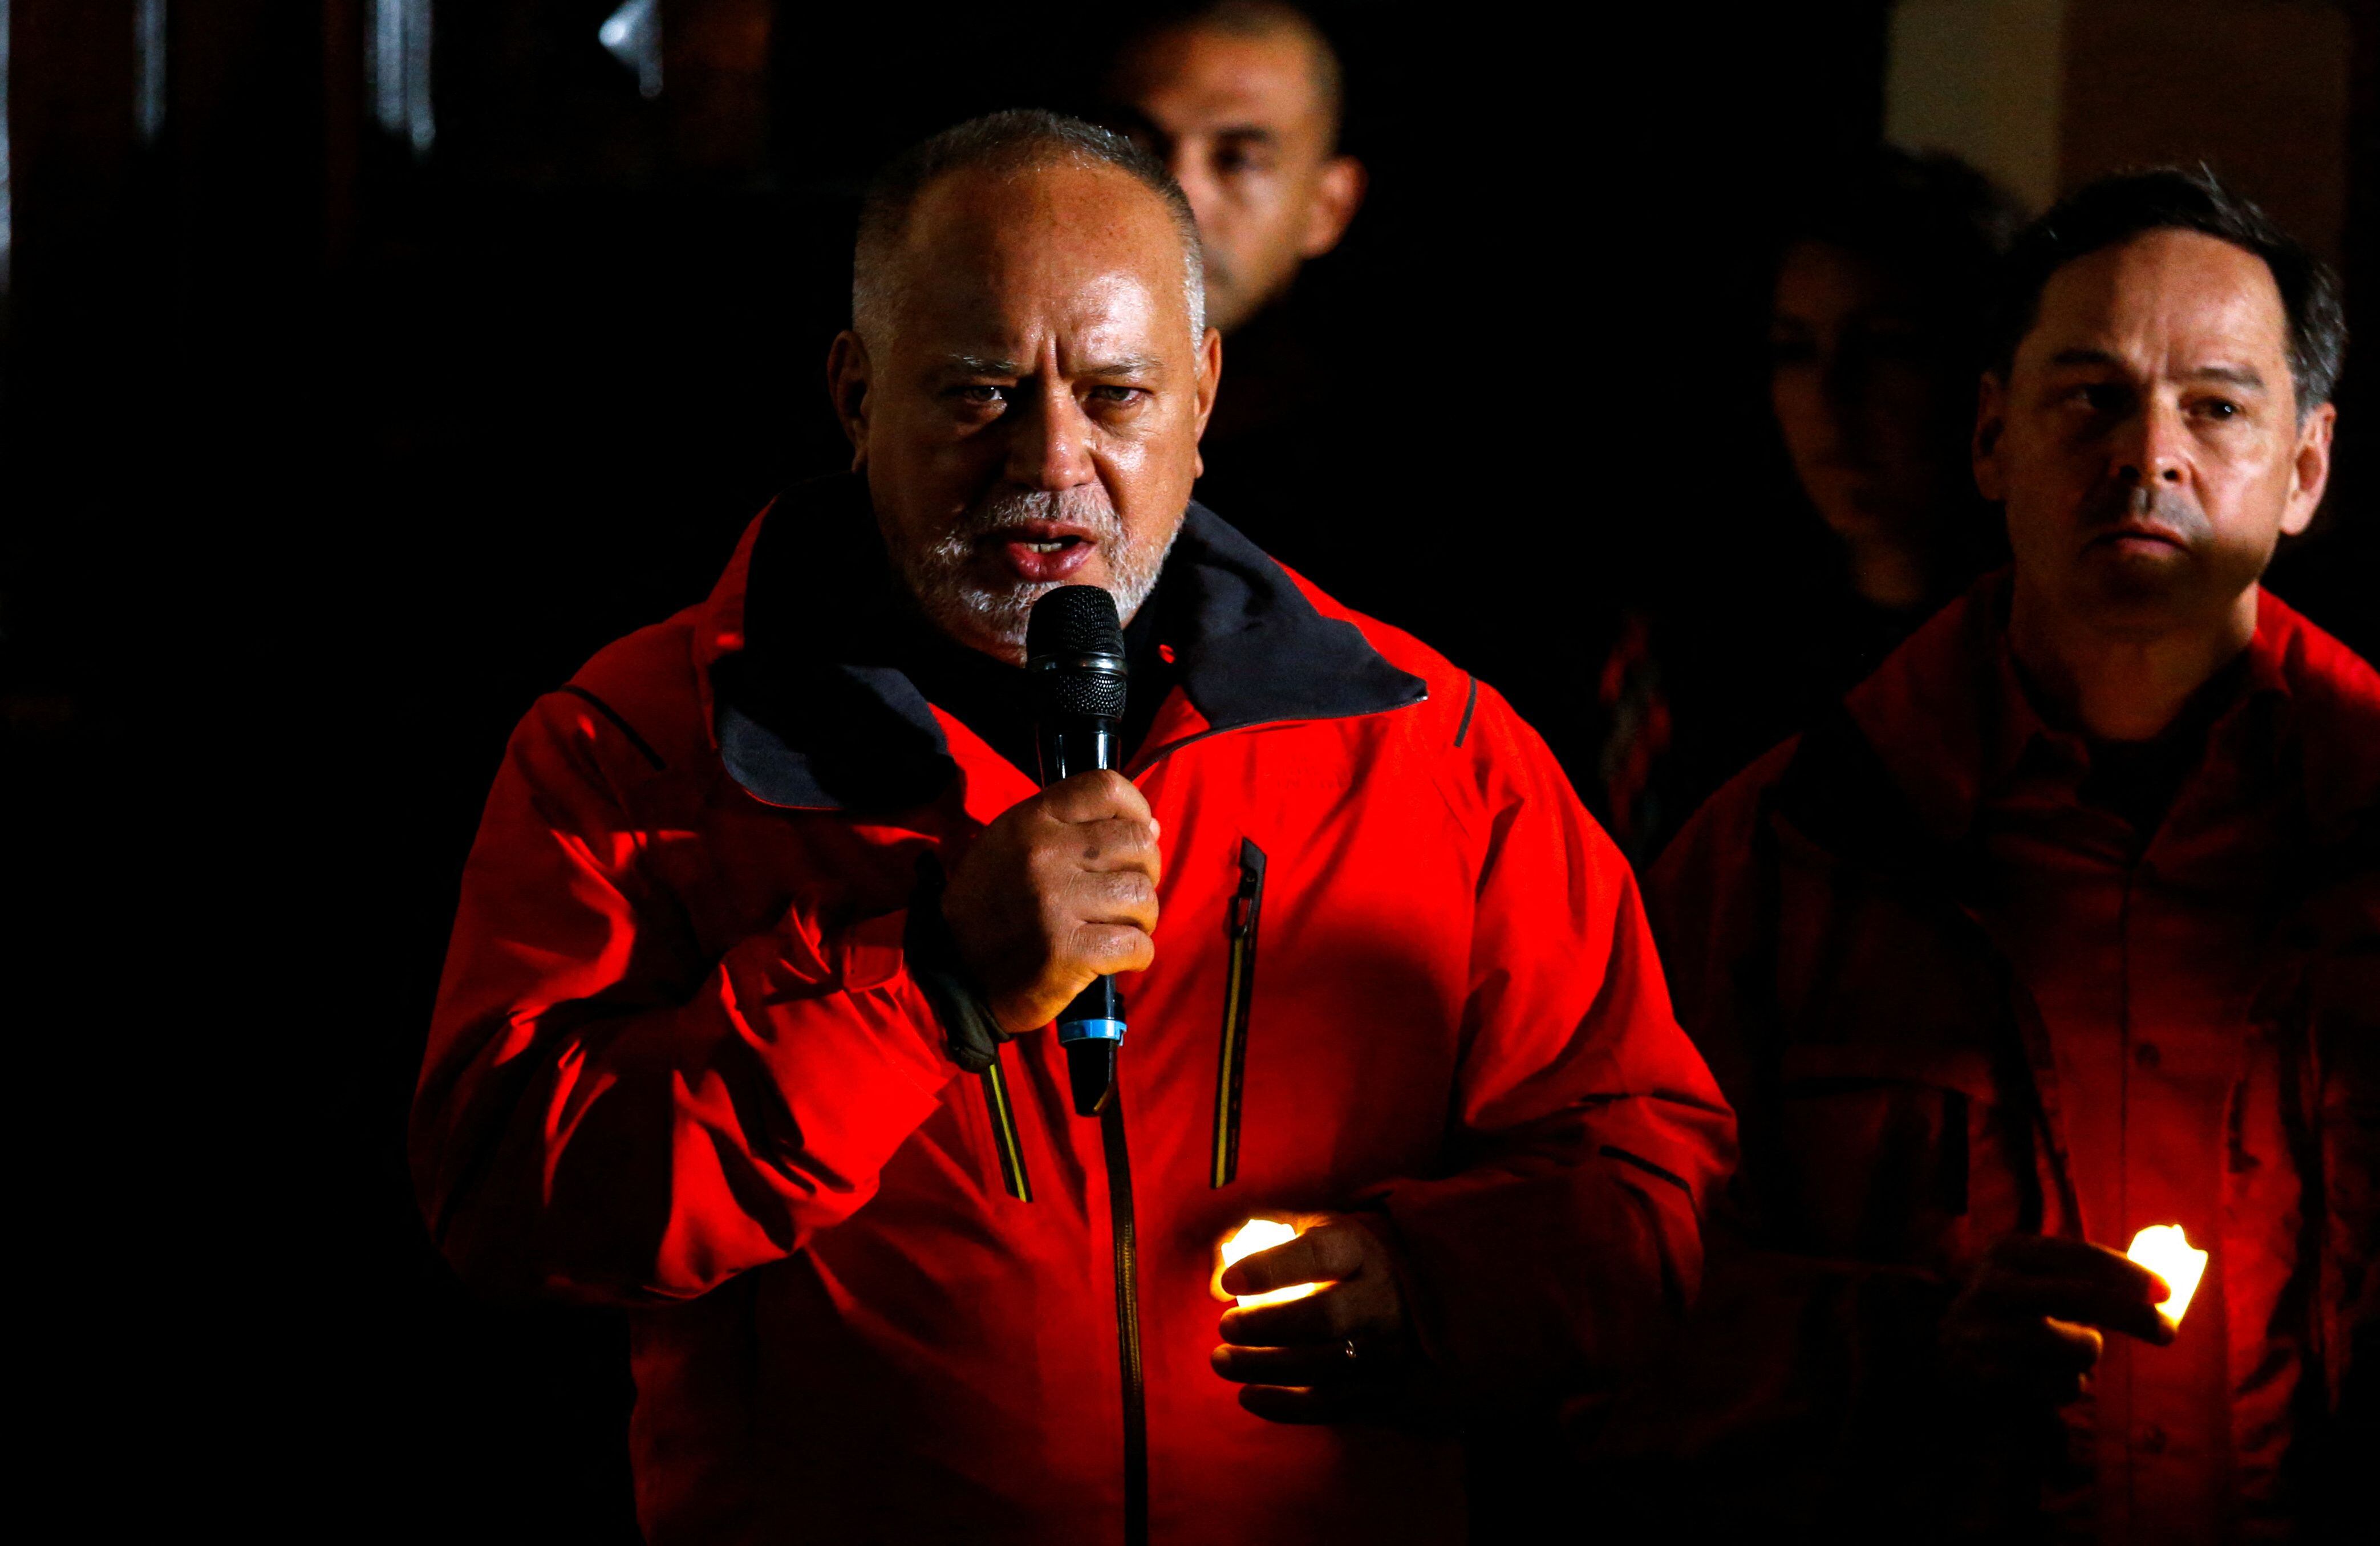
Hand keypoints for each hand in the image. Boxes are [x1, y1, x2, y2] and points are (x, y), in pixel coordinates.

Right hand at [940, 770, 1159, 1034]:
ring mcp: (1053, 901)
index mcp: (1031, 821)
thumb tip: (1152, 826)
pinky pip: (1136, 944)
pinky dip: (1137, 955)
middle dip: (1145, 874)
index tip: (1135, 839)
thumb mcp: (1016, 847)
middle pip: (1138, 844)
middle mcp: (1043, 853)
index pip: (1107, 788)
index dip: (1137, 811)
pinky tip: (1115, 959)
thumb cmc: (995, 908)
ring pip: (1142, 896)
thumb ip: (1076, 829)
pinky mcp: (1065, 951)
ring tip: (1118, 930)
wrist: (955, 974)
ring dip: (1141, 919)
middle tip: (1124, 898)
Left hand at [1212, 1216, 1414, 1422]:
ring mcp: (1387, 1348)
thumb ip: (1260, 1240)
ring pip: (1325, 1365)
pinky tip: (1247, 1395)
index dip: (1272, 1267)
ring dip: (1264, 1366)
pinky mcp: (1382, 1389)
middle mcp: (1381, 1298)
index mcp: (1359, 1250)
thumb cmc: (1335, 1264)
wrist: (1401, 1307)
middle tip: (1225, 1325)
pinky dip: (1283, 1405)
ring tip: (1222, 1360)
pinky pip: (1330, 1404)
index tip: (1230, 1280)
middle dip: (1266, 1325)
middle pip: (1326, 1316)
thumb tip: (1218, 1284)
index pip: (1320, 1254)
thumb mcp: (1307, 1233)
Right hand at [1941, 1234, 2173, 1404]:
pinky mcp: (1990, 1375)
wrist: (1945, 1351)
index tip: (2166, 1291)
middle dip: (2132, 1314)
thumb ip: (2089, 1279)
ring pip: (2079, 1346)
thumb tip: (2163, 1290)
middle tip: (2168, 1332)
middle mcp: (1993, 1285)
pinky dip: (2069, 1385)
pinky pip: (2063, 1386)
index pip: (2079, 1255)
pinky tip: (2044, 1376)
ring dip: (2088, 1353)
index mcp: (2008, 1251)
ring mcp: (1987, 1331)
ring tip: (2066, 1350)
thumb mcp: (2039, 1280)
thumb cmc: (2013, 1310)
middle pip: (2082, 1296)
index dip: (2128, 1273)